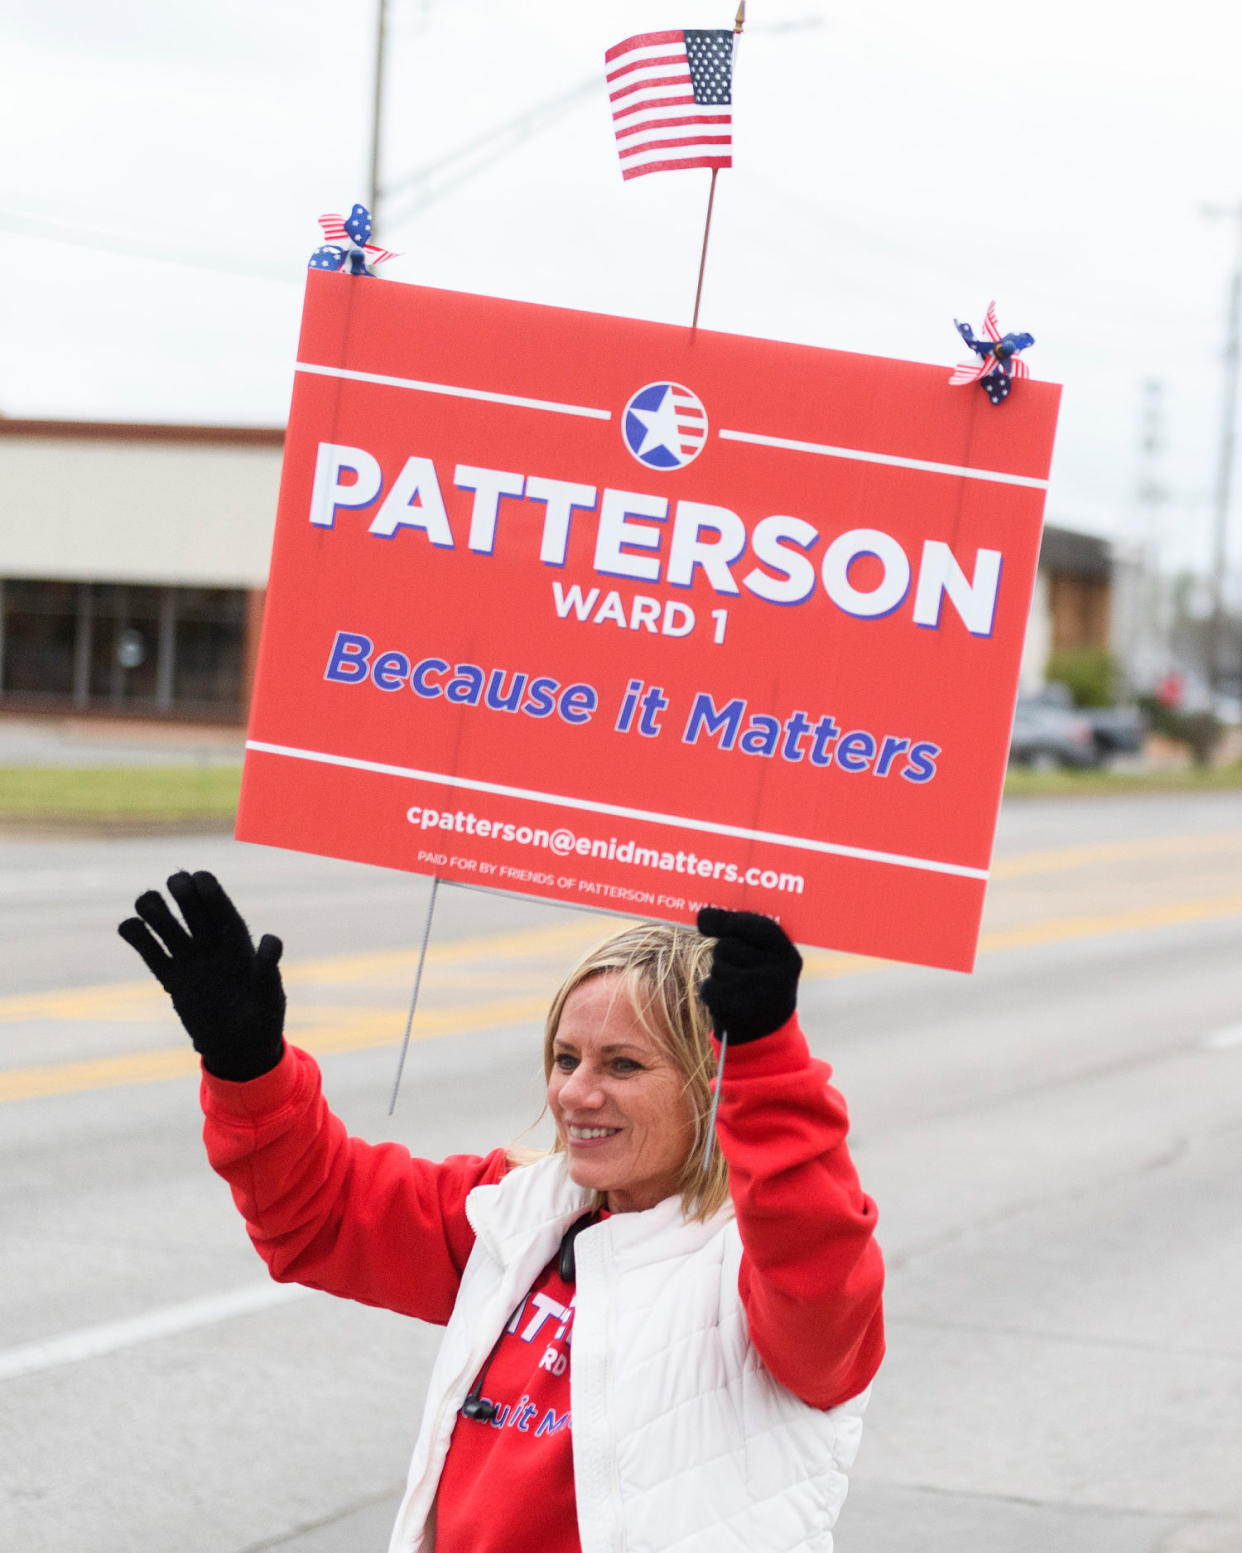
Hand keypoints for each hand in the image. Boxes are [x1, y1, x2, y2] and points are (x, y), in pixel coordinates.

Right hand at [118, 871, 285, 1081]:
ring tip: (145, 898)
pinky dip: (141, 941)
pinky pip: (154, 956)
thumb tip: (272, 940)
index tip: (201, 876)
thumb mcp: (270, 995)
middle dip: (187, 898)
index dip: (214, 896)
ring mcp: (192, 963)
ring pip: (172, 931)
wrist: (240, 1047)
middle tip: (175, 879)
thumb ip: (268, 968)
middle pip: (198, 917)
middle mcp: (215, 949)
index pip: (225, 916)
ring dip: (159, 914)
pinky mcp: (173, 980)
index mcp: (241, 948)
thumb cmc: (263, 1017)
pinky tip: (127, 925)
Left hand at [696, 908, 801, 1043]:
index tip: (708, 921)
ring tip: (739, 990)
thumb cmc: (761, 986)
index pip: (758, 926)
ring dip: (719, 976)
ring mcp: (757, 994)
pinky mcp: (735, 1010)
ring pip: (716, 966)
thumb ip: (737, 929)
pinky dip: (711, 993)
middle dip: (725, 956)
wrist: (767, 1037)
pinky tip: (728, 1003)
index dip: (731, 921)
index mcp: (789, 957)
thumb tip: (702, 917)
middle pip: (727, 945)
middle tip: (742, 973)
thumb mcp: (763, 957)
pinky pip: (708, 987)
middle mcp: (777, 974)